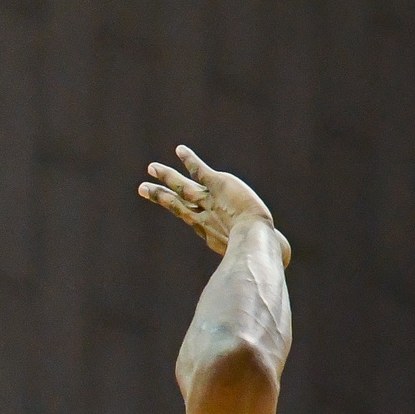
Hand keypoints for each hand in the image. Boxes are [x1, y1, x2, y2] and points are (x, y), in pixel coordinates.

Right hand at [140, 145, 289, 264]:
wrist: (256, 241)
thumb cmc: (257, 251)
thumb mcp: (248, 254)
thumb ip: (251, 255)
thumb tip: (272, 263)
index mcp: (206, 230)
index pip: (186, 215)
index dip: (175, 207)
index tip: (166, 202)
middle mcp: (203, 214)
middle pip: (176, 203)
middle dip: (159, 195)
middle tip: (141, 188)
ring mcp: (208, 199)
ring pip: (182, 185)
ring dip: (167, 175)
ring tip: (152, 167)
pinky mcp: (218, 184)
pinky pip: (199, 170)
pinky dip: (190, 160)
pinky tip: (180, 150)